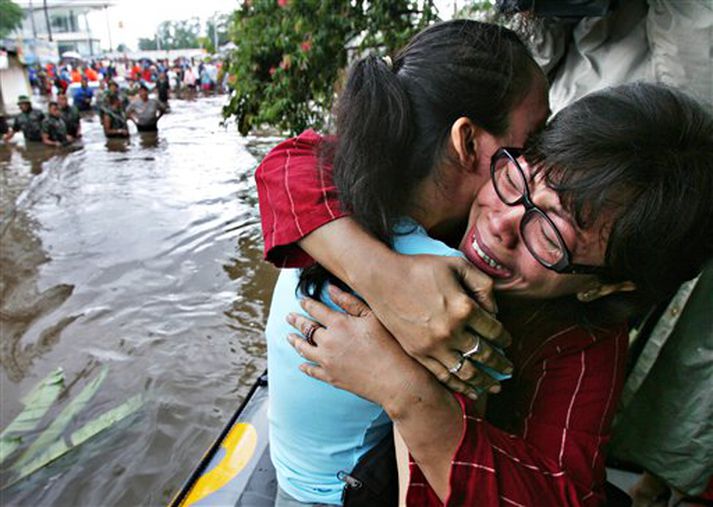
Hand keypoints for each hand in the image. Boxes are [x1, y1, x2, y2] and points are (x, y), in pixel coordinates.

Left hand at [287, 285, 481, 400]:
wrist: (397, 380)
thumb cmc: (391, 345)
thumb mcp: (374, 317)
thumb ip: (350, 301)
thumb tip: (331, 288)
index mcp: (339, 323)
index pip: (316, 309)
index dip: (307, 303)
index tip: (301, 300)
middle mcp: (328, 341)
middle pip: (306, 328)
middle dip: (297, 321)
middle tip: (289, 317)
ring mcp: (327, 361)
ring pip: (304, 349)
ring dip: (295, 341)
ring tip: (289, 337)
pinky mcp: (331, 378)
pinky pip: (311, 371)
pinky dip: (304, 366)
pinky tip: (301, 364)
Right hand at [362, 254, 512, 392]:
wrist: (381, 278)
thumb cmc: (420, 268)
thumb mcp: (457, 264)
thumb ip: (482, 284)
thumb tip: (495, 310)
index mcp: (464, 308)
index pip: (494, 330)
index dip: (504, 338)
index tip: (507, 342)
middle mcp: (451, 331)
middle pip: (484, 354)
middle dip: (500, 363)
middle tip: (508, 368)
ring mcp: (433, 345)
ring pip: (467, 371)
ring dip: (485, 381)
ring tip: (495, 386)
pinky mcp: (418, 353)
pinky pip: (444, 376)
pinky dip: (460, 386)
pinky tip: (471, 390)